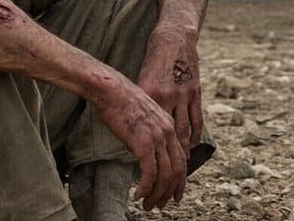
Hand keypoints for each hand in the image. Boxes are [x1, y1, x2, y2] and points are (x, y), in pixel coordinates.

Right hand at [93, 71, 186, 210]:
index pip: (181, 159)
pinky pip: (150, 173)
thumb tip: (143, 151)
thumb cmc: (120, 100)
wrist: (111, 89)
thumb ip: (149, 133)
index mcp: (169, 126)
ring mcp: (157, 137)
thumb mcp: (143, 116)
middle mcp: (168, 132)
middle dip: (170, 191)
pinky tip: (137, 194)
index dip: (180, 180)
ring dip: (157, 194)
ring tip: (148, 204)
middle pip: (178, 170)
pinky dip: (146, 187)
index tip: (174, 193)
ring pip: (165, 175)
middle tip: (161, 205)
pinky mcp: (143, 143)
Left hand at [136, 27, 202, 197]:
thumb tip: (134, 134)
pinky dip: (194, 136)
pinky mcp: (196, 92)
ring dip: (182, 155)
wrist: (172, 39)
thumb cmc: (151, 63)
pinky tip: (190, 148)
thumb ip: (140, 106)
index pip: (147, 132)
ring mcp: (183, 95)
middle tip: (163, 185)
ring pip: (184, 132)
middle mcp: (166, 97)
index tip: (143, 175)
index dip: (146, 154)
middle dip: (167, 164)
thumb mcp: (140, 84)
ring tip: (178, 173)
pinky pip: (196, 120)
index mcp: (149, 96)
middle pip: (168, 138)